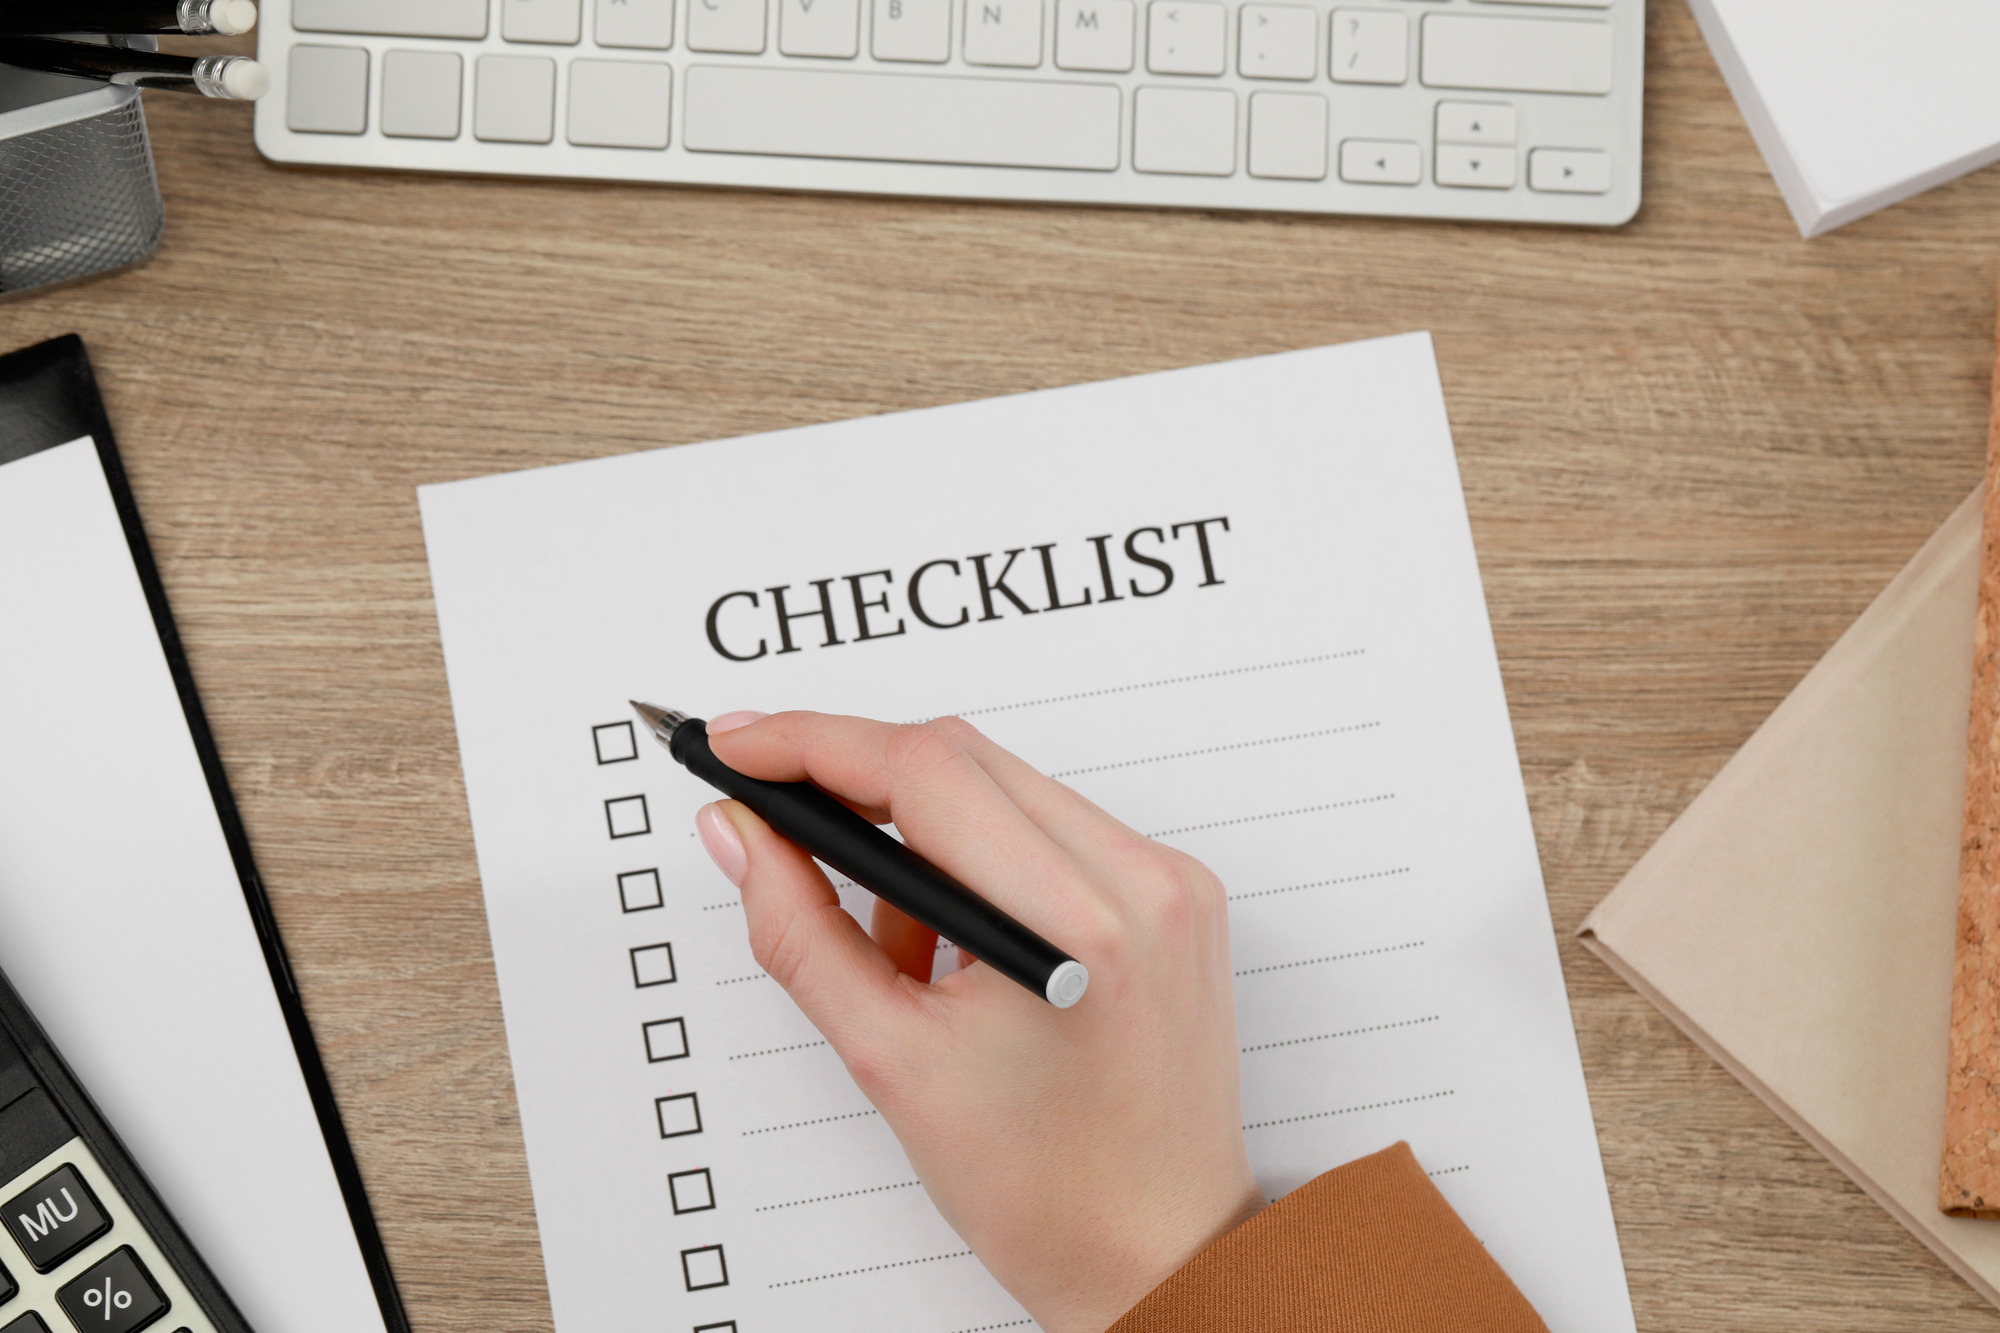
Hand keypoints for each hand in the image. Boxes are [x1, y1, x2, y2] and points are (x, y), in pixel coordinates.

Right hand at [694, 710, 1263, 1332]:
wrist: (1158, 1254)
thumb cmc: (1046, 1192)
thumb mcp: (889, 1060)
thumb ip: (798, 929)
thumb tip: (740, 835)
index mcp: (1078, 926)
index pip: (923, 772)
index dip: (811, 742)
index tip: (739, 745)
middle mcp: (1142, 882)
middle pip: (964, 760)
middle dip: (854, 780)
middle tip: (775, 818)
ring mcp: (1169, 882)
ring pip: (1004, 788)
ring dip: (922, 834)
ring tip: (900, 954)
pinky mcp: (1175, 892)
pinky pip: (1052, 829)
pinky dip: (983, 862)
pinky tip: (961, 950)